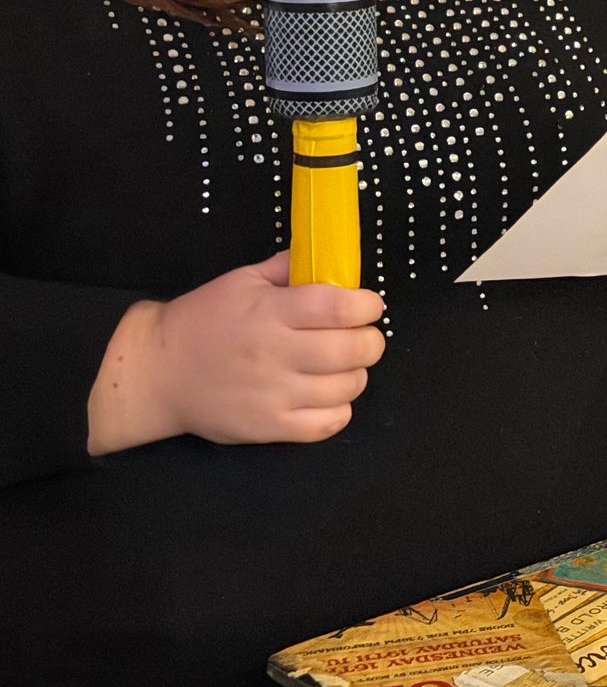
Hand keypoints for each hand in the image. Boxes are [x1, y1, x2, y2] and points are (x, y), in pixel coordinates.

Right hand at [89, 251, 385, 453]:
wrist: (157, 374)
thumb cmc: (203, 321)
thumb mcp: (241, 281)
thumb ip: (287, 268)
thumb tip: (329, 259)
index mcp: (271, 312)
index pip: (340, 308)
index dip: (368, 306)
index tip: (368, 306)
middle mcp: (276, 354)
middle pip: (354, 350)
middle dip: (370, 340)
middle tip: (362, 337)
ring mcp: (273, 394)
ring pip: (347, 387)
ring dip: (356, 374)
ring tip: (341, 366)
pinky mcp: (269, 427)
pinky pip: (328, 424)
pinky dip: (339, 410)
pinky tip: (327, 396)